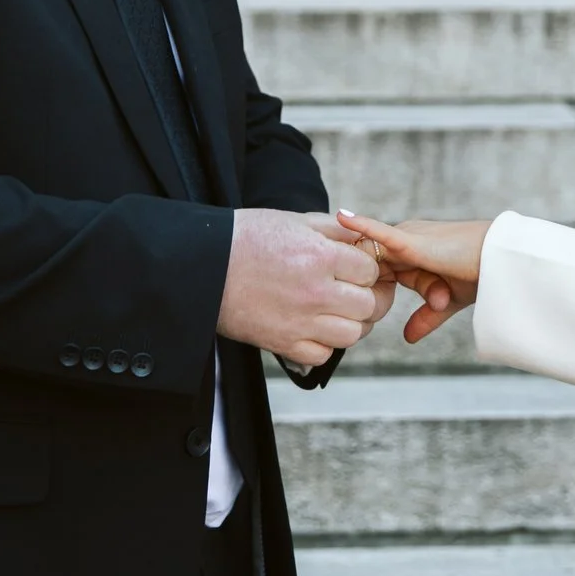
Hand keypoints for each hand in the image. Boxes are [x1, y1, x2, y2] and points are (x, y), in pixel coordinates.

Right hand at [217, 208, 384, 366]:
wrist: (204, 265)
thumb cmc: (247, 237)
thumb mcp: (294, 221)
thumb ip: (335, 229)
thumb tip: (363, 237)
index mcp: (320, 257)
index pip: (370, 270)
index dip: (368, 268)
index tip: (357, 268)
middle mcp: (315, 293)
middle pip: (368, 306)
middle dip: (368, 297)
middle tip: (359, 291)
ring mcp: (300, 322)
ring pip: (352, 334)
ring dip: (352, 322)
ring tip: (341, 310)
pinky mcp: (283, 344)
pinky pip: (323, 355)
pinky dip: (325, 344)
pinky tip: (316, 327)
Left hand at [336, 210, 490, 343]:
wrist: (501, 265)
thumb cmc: (478, 275)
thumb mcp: (445, 300)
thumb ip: (425, 316)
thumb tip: (407, 338)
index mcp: (408, 254)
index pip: (372, 268)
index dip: (361, 286)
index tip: (348, 306)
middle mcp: (404, 240)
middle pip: (368, 263)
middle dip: (360, 282)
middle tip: (359, 297)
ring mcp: (407, 238)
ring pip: (374, 255)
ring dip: (373, 277)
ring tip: (382, 286)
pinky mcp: (412, 241)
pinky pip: (381, 233)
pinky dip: (361, 226)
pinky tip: (342, 218)